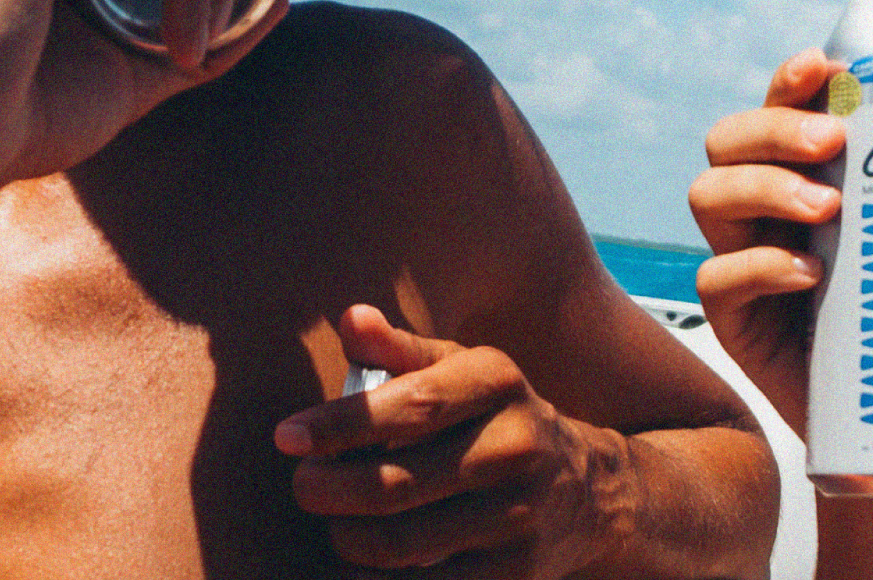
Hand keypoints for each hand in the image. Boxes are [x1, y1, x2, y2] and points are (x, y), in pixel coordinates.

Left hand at [276, 305, 615, 577]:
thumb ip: (399, 349)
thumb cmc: (496, 416)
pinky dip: (378, 572)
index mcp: (498, 382)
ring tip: (334, 518)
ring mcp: (516, 513)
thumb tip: (350, 318)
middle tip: (303, 484)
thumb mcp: (462, 370)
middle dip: (330, 489)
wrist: (585, 486)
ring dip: (348, 534)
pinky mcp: (511, 570)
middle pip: (397, 483)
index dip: (341, 424)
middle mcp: (514, 444)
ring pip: (403, 542)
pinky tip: (365, 552)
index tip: (287, 435)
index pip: (410, 406)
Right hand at [689, 48, 872, 437]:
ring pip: (708, 196)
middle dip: (773, 129)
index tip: (825, 65)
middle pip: (728, 139)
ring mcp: (741, 255)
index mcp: (801, 165)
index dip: (789, 79)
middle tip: (833, 143)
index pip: (777, 104)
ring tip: (828, 209)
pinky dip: (759, 267)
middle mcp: (760, 201)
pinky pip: (715, 278)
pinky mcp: (735, 319)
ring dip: (762, 188)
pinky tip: (810, 274)